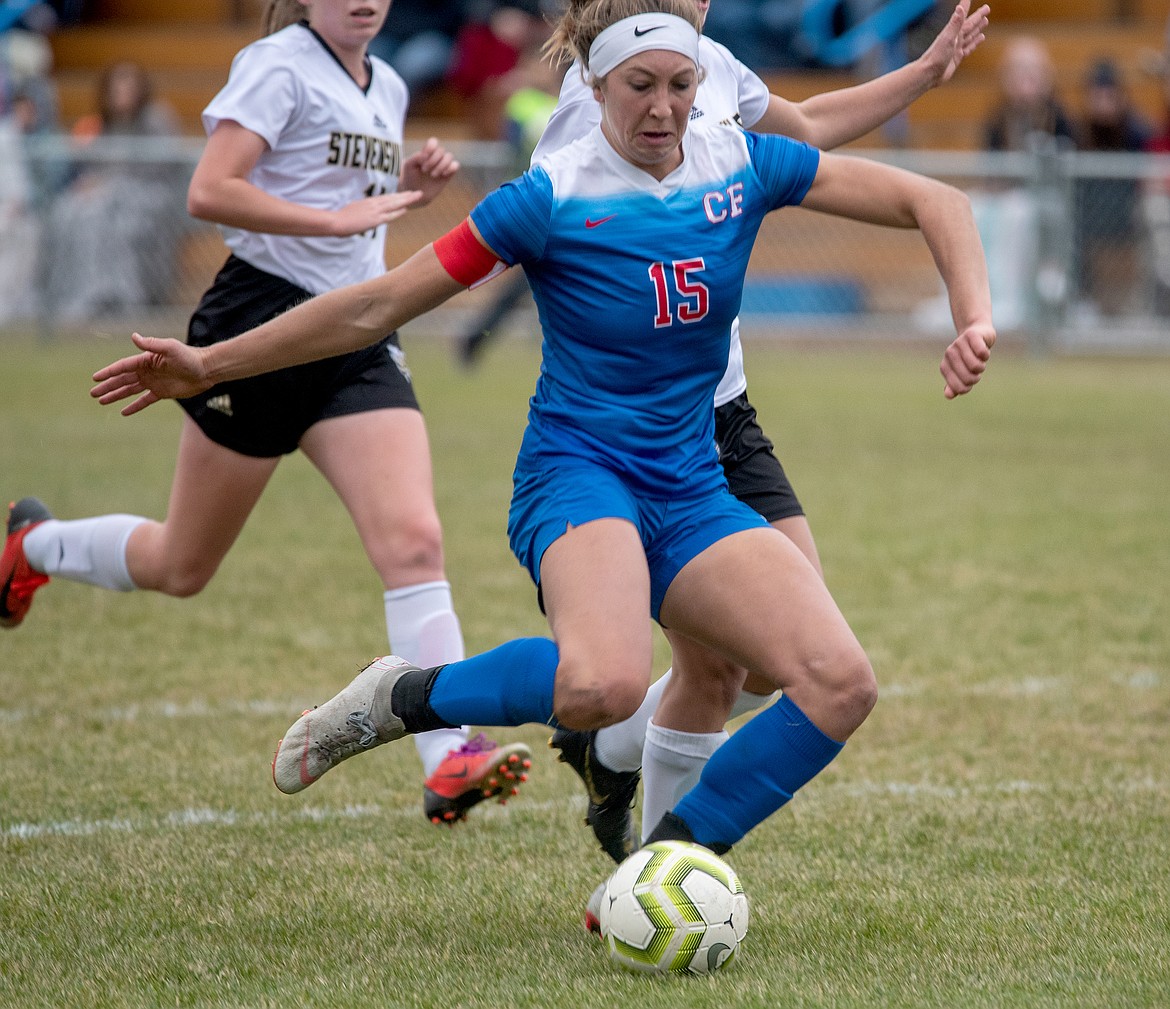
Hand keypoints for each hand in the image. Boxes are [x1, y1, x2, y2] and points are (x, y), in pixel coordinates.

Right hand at [90, 332, 212, 415]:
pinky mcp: (162, 393)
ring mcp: (153, 382)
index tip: (95, 378)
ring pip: (130, 390)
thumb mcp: (171, 348)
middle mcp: (147, 371)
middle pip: (122, 380)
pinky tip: (123, 412)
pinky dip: (134, 406)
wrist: (206, 370)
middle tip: (93, 393)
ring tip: (102, 401)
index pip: (122, 367)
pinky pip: (145, 401)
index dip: (109, 372)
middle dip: (107, 386)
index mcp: (146, 360)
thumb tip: (134, 336)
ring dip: (116, 395)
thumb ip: (152, 345)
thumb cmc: (189, 357)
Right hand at [331, 189, 422, 236]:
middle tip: (417, 192)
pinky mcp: (374, 219)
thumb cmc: (340, 218)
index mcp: (368, 202)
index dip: (397, 196)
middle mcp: (373, 204)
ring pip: (394, 204)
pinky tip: (407, 209)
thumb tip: (364, 214)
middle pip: (393, 198)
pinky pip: (389, 215)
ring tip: (417, 196)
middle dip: (406, 195)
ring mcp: (374, 211)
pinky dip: (398, 212)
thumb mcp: (353, 211)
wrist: (335, 221)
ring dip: (407, 200)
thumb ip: (361, 212)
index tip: (406, 194)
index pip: (386, 198)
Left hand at [401, 137, 459, 206]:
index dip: (430, 148)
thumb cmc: (410, 177)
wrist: (415, 192)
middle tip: (424, 170)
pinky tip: (443, 175)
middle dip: (433, 160)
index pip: (433, 142)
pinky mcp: (449, 173)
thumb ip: (415, 157)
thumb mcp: (408, 166)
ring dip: (441, 165)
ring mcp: (443, 164)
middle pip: (441, 150)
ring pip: (449, 156)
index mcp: (427, 152)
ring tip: (432, 175)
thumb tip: (425, 155)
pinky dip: (450, 168)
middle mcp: (436, 156)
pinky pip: (455, 165)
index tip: (423, 158)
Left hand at [918, 2, 989, 86]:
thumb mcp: (948, 38)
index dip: (966, 6)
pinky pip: (969, 47)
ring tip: (986, 21)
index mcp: (953, 31)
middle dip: (978, 16)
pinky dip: (975, 42)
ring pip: (970, 35)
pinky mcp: (957, 57)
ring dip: (978, 28)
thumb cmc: (936, 56)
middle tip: (987, 8)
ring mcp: (956, 48)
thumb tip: (960, 7)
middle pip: (970, 24)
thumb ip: (955, 23)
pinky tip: (981, 38)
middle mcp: (955, 38)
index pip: (963, 16)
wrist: (929, 74)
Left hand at [940, 322, 995, 398]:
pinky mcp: (971, 335)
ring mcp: (959, 343)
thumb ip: (955, 386)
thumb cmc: (970, 356)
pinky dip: (986, 355)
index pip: (958, 387)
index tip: (969, 379)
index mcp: (945, 366)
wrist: (978, 333)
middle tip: (976, 370)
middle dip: (976, 377)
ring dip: (982, 366)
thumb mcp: (962, 372)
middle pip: (967, 378)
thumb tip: (948, 395)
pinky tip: (983, 350)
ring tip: (980, 360)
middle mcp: (949, 354)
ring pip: (975, 366)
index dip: (968, 387)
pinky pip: (982, 353)